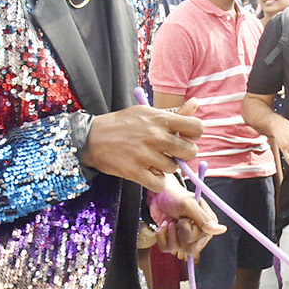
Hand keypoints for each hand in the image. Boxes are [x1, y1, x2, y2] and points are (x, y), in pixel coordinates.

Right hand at [81, 101, 202, 193]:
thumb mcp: (146, 113)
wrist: (91, 138)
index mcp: (160, 119)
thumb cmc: (122, 124)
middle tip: (172, 152)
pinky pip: (160, 183)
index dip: (194, 134)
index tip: (185, 136)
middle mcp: (156, 137)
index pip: (197, 127)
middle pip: (191, 151)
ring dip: (166, 167)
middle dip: (184, 153)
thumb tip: (196, 104)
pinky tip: (149, 172)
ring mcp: (146, 155)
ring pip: (174, 168)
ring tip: (153, 160)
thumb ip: (174, 113)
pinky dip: (156, 181)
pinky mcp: (136, 172)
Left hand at [149, 175, 225, 260]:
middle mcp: (200, 233)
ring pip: (177, 249)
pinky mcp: (174, 241)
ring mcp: (186, 238)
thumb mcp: (188, 205)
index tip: (184, 219)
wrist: (159, 194)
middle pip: (191, 248)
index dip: (188, 230)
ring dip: (169, 233)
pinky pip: (166, 248)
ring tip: (171, 221)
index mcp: (208, 224)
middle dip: (179, 234)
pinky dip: (161, 235)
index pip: (200, 240)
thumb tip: (222, 229)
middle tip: (178, 221)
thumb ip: (203, 219)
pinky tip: (164, 225)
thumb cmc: (175, 196)